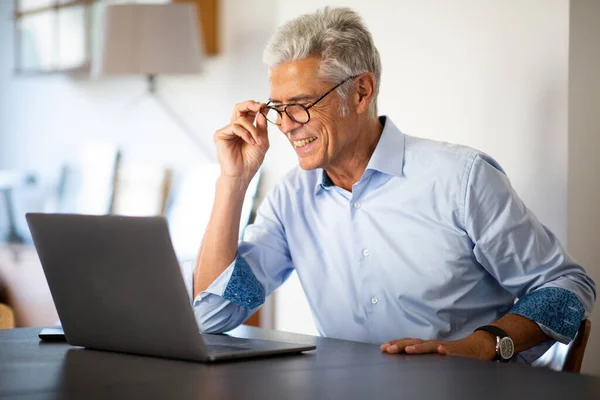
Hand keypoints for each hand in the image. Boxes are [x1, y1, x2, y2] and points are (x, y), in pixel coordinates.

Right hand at [214, 101, 268, 184]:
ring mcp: (227, 130)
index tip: (265, 106)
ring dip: (252, 129)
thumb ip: (262, 126)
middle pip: (239, 108)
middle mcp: (235, 127)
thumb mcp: (262, 141)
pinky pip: (235, 126)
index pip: (249, 111)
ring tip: (256, 141)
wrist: (242, 173)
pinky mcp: (220, 134)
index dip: (257, 107)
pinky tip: (250, 142)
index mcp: (245, 128)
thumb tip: (262, 111)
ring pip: (240, 118)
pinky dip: (245, 133)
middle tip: (260, 106)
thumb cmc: (251, 160)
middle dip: (251, 105)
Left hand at [380, 331, 496, 359]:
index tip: (383, 347)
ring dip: (419, 347)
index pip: (408, 343)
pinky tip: (441, 351)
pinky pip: (451, 351)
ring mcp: (445, 347)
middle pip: (415, 342)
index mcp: (426, 346)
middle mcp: (433, 345)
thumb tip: (404, 355)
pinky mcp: (457, 352)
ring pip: (430, 346)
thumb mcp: (434, 355)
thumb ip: (422, 356)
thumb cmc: (453, 353)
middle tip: (387, 349)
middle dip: (400, 345)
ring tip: (408, 349)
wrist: (476, 348)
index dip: (396, 344)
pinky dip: (446, 350)